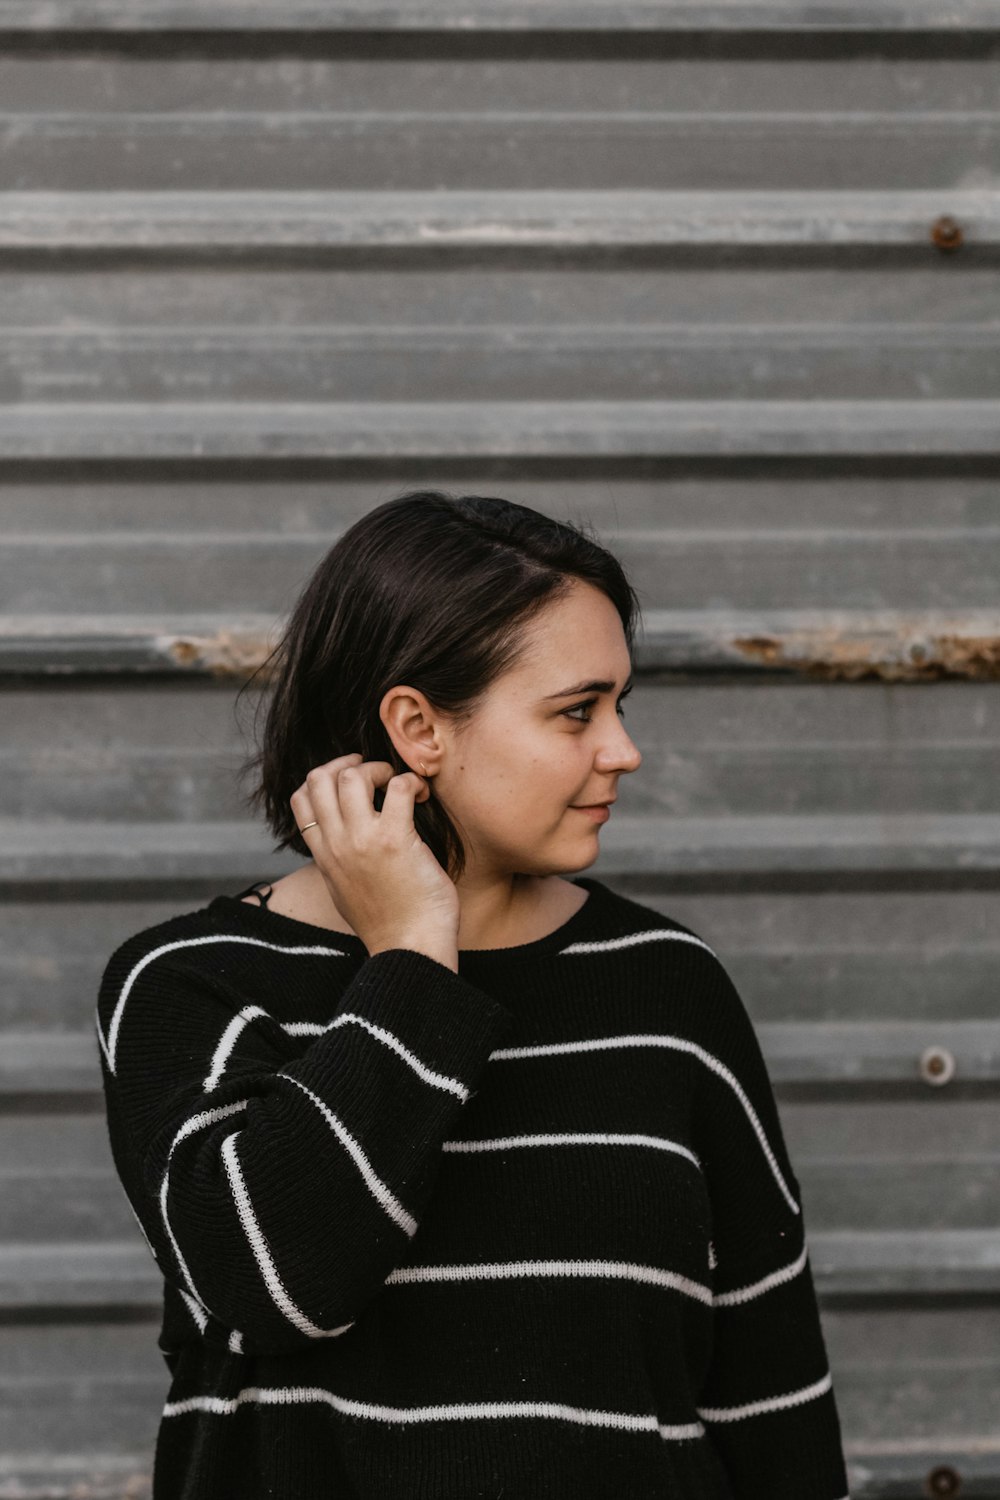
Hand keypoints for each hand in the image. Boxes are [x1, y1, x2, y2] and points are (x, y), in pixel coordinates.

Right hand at [290, 754, 459, 960]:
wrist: (411, 949)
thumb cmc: (389, 924)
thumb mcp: (346, 891)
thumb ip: (339, 863)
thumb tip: (344, 843)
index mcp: (324, 856)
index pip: (301, 798)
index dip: (324, 778)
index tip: (351, 781)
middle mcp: (336, 844)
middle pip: (320, 778)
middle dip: (350, 765)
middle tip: (378, 775)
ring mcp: (362, 840)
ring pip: (352, 775)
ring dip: (380, 769)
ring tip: (400, 786)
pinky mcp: (395, 839)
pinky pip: (398, 787)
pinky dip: (412, 782)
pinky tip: (422, 796)